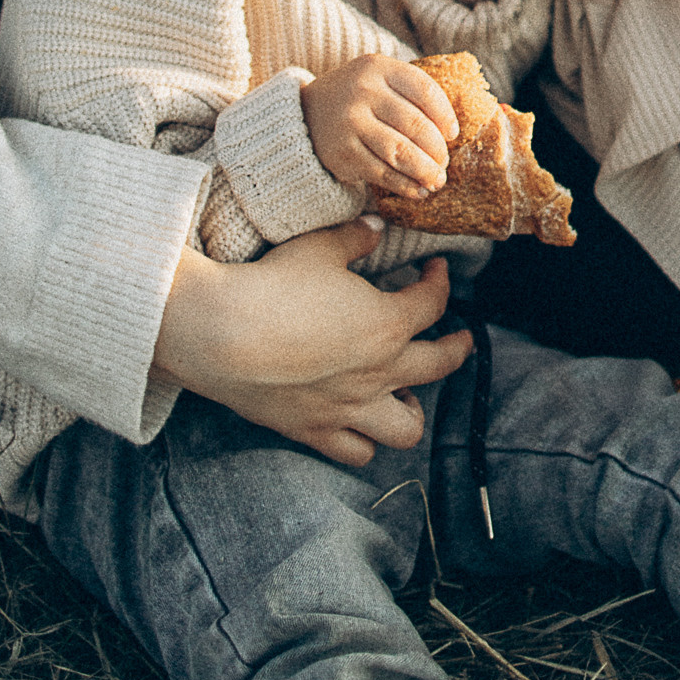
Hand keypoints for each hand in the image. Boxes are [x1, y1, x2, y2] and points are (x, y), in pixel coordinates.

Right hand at [151, 221, 473, 465]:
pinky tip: (359, 423)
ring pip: (407, 428)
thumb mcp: (318, 248)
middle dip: (456, 347)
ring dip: (415, 409)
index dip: (440, 281)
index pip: (433, 302)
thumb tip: (375, 228)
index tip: (435, 269)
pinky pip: (356, 452)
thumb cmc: (272, 285)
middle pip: (439, 364)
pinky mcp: (315, 431)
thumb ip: (354, 238)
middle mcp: (378, 373)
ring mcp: (349, 408)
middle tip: (459, 337)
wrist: (220, 334)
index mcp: (387, 324)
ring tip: (409, 393)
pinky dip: (364, 441)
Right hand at [301, 52, 459, 196]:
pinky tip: (417, 190)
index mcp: (378, 67)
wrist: (304, 115)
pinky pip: (383, 173)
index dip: (445, 115)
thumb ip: (409, 94)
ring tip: (437, 181)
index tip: (452, 134)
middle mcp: (363, 91)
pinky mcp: (343, 152)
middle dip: (437, 150)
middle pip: (416, 125)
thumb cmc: (356, 99)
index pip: (424, 90)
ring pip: (401, 152)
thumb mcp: (377, 80)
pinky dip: (405, 185)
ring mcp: (351, 122)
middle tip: (444, 163)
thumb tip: (451, 130)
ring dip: (426, 171)